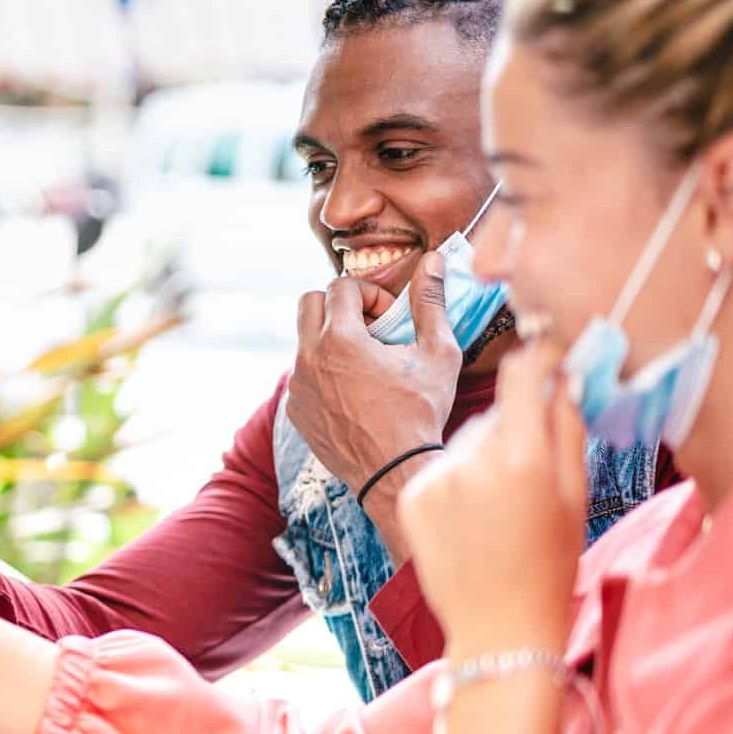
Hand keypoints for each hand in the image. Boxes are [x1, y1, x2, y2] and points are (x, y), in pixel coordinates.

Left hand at [286, 252, 460, 496]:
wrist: (395, 472)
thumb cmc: (421, 412)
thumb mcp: (437, 353)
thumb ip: (431, 302)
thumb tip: (434, 261)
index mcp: (339, 339)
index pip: (341, 286)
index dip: (369, 294)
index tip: (389, 317)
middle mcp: (308, 359)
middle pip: (309, 303)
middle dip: (338, 305)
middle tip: (369, 328)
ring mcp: (297, 386)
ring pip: (304, 341)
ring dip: (331, 340)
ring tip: (366, 363)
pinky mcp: (295, 410)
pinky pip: (302, 376)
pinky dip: (324, 373)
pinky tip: (354, 392)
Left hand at [398, 340, 585, 657]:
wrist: (497, 624)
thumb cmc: (548, 563)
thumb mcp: (573, 494)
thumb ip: (567, 429)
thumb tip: (562, 378)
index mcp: (523, 459)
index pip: (522, 377)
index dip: (537, 358)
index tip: (546, 353)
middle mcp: (472, 462)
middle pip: (494, 416)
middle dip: (512, 430)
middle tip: (527, 474)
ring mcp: (435, 479)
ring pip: (464, 442)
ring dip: (481, 457)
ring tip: (497, 507)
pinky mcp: (411, 495)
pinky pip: (438, 468)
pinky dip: (454, 480)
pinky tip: (469, 518)